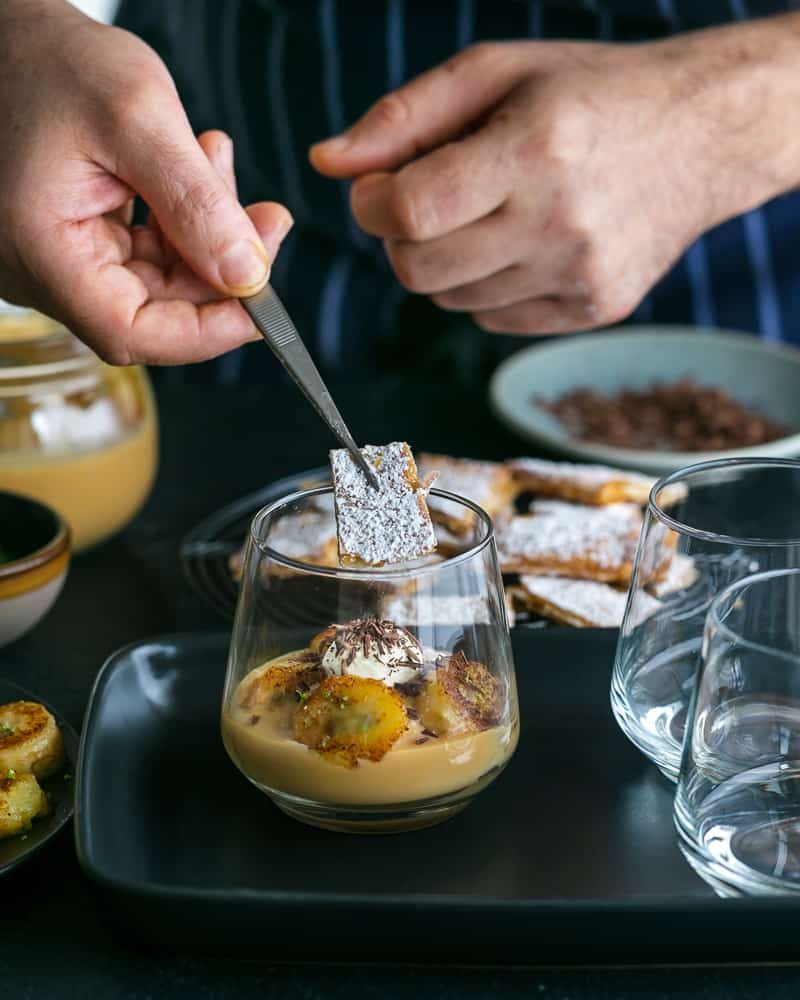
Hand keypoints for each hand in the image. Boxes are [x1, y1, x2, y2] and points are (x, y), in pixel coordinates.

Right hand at [0, 0, 291, 363]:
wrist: (11, 36)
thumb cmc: (52, 63)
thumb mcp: (137, 118)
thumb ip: (197, 203)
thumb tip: (248, 275)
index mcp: (42, 251)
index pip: (133, 331)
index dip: (206, 332)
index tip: (262, 308)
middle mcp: (43, 271)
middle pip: (154, 309)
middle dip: (221, 269)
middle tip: (268, 221)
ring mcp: (58, 262)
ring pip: (158, 281)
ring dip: (206, 235)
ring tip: (219, 164)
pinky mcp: (77, 244)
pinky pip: (144, 255)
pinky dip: (182, 222)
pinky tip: (200, 172)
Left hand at [312, 24, 799, 333]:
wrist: (700, 136)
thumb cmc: (589, 93)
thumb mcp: (497, 72)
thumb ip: (403, 117)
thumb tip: (327, 162)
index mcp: (533, 151)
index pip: (411, 211)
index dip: (373, 204)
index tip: (379, 188)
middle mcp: (559, 223)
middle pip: (419, 270)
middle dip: (399, 239)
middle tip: (422, 202)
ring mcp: (579, 276)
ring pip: (450, 300)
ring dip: (443, 261)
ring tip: (486, 212)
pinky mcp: (593, 309)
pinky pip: (492, 319)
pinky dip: (485, 285)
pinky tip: (521, 242)